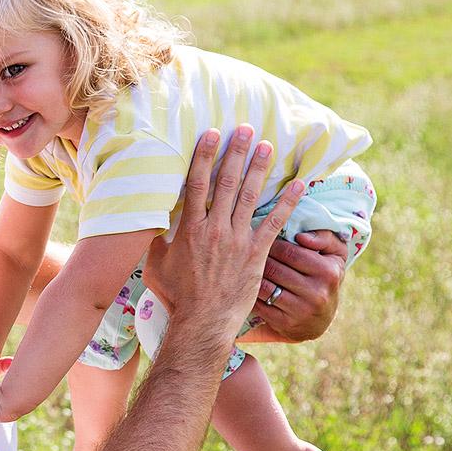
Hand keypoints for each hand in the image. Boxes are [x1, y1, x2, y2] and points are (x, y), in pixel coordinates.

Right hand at [144, 125, 304, 332]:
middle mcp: (215, 228)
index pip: (197, 183)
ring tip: (268, 145)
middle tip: (245, 129)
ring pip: (250, 196)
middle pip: (227, 182)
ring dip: (259, 168)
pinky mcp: (256, 254)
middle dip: (236, 152)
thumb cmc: (177, 296)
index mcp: (190, 228)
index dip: (204, 155)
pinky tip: (300, 184)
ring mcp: (237, 240)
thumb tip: (152, 225)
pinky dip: (288, 202)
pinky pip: (274, 223)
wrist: (203, 322)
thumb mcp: (156, 266)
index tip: (211, 133)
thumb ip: (156, 242)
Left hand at [249, 230, 348, 341]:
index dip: (271, 244)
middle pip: (274, 269)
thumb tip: (301, 237)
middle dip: (258, 258)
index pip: (288, 252)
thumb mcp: (334, 255)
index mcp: (328, 272)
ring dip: (252, 275)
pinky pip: (260, 304)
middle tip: (248, 252)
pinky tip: (248, 285)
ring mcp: (301, 311)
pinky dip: (251, 293)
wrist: (321, 319)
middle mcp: (316, 293)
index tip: (263, 240)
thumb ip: (324, 237)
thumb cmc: (325, 277)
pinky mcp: (286, 325)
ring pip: (264, 287)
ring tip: (246, 267)